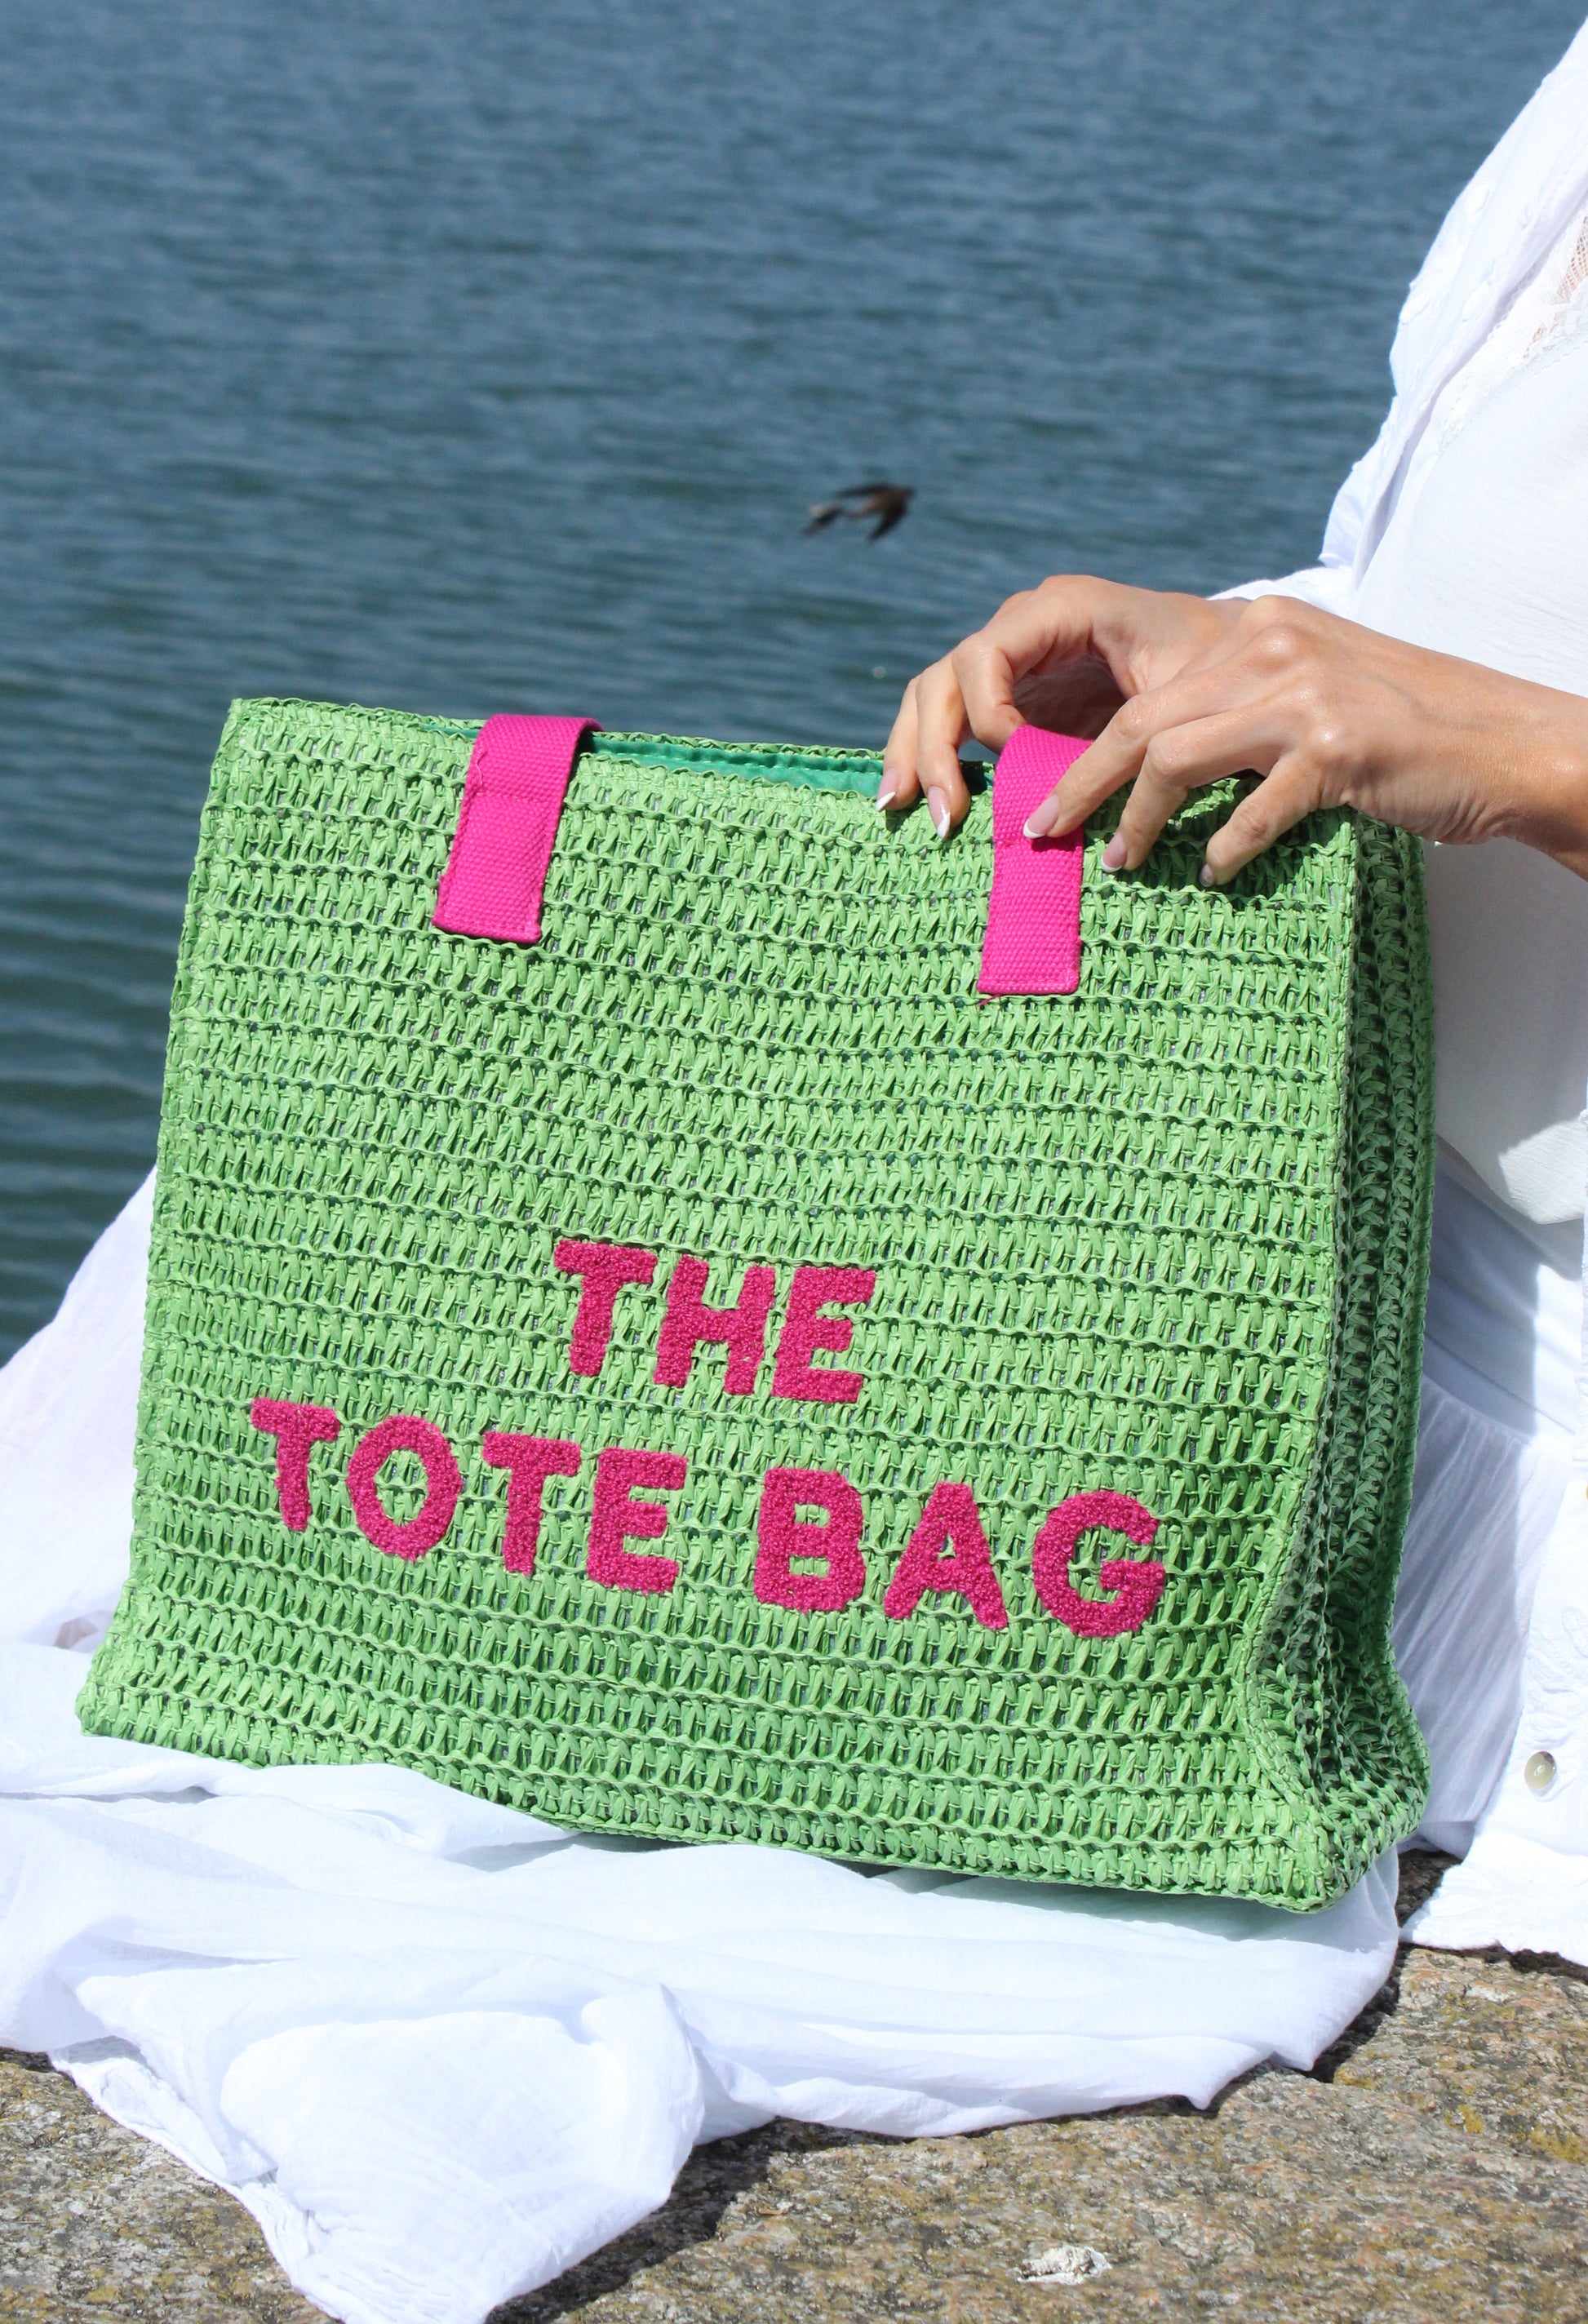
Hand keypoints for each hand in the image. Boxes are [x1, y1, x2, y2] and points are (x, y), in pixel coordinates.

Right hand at [881, 576, 1239, 834]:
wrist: (1238, 656)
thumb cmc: (1215, 669)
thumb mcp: (1178, 699)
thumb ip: (1119, 744)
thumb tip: (1057, 810)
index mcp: (1061, 607)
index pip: (984, 655)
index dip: (988, 714)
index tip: (1019, 761)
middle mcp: (1023, 628)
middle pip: (943, 679)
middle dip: (932, 747)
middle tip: (941, 815)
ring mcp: (1012, 662)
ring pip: (933, 698)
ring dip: (914, 754)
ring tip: (899, 810)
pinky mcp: (1013, 697)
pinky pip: (953, 720)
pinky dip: (931, 756)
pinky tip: (912, 800)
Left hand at [1016, 593, 1587, 883]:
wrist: (1500, 742)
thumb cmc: (1396, 737)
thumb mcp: (1306, 699)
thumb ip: (1236, 714)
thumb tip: (1149, 775)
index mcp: (1256, 631)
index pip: (1145, 695)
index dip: (1086, 755)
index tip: (1049, 803)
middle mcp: (1272, 649)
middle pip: (1142, 723)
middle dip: (1082, 785)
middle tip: (1047, 836)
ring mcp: (1306, 695)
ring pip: (1176, 756)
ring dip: (1139, 819)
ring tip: (1122, 863)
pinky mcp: (1341, 747)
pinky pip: (1255, 808)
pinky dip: (1226, 847)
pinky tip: (1214, 875)